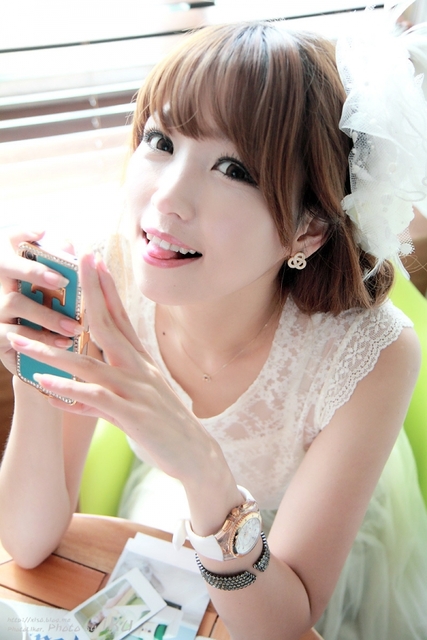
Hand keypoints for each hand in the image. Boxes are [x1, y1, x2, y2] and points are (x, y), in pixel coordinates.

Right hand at [0, 229, 81, 373]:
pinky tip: (64, 342)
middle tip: (62, 280)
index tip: (42, 230)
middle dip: (34, 271)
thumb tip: (67, 243)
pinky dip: (42, 338)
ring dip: (48, 315)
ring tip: (74, 326)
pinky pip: (15, 334)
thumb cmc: (46, 312)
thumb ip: (58, 266)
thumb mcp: (52, 291)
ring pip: (15, 302)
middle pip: (6, 266)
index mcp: (12, 266)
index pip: (10, 240)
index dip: (23, 233)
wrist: (30, 351)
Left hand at [6, 252, 216, 481]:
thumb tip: (68, 395)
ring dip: (52, 351)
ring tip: (21, 339)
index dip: (106, 289)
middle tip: (74, 262)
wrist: (196, 455)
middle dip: (89, 293)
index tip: (93, 262)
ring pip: (89, 364)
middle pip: (107, 325)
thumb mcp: (134, 404)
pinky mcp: (132, 416)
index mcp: (140, 362)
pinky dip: (69, 392)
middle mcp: (138, 370)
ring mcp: (136, 391)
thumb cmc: (164, 427)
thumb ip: (100, 396)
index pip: (120, 318)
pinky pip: (96, 400)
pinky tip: (45, 385)